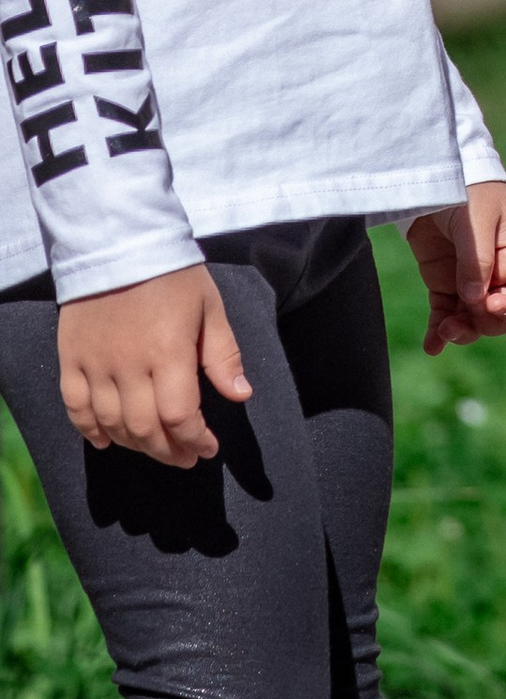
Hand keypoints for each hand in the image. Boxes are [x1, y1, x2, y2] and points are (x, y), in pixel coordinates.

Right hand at [57, 264, 251, 467]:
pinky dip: (89, 430)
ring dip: (135, 445)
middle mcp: (129, 366)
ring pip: (111, 423)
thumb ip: (223, 355)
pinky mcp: (72, 358)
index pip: (180, 416)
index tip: (208, 448)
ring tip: (156, 448)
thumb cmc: (173, 275)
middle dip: (169, 451)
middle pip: (145, 429)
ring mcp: (96, 364)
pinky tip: (107, 442)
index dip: (196, 439)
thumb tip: (241, 395)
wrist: (118, 241)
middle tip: (185, 457)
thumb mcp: (210, 308)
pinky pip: (75, 406)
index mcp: (169, 353)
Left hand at [408, 179, 505, 353]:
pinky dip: (438, 332)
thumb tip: (475, 301)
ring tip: (443, 332)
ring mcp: (471, 281)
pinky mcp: (444, 284)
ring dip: (462, 331)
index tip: (491, 304)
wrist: (433, 176)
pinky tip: (432, 347)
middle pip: (502, 315)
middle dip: (484, 323)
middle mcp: (500, 274)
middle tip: (461, 320)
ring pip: (474, 321)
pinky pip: (445, 315)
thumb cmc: (467, 190)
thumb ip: (477, 261)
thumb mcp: (476, 221)